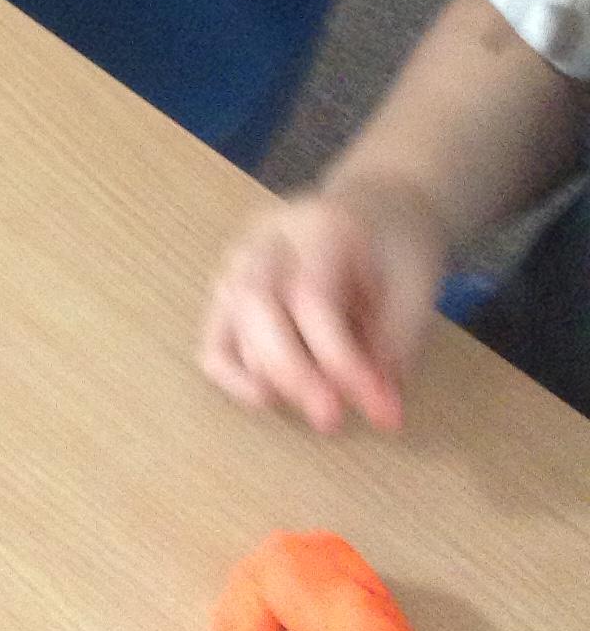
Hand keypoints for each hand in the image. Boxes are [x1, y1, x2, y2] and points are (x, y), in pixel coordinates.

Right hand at [199, 179, 448, 433]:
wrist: (376, 210)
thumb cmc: (398, 250)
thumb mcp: (416, 290)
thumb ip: (396, 346)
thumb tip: (379, 410)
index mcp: (319, 226)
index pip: (312, 296)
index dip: (341, 360)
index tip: (382, 411)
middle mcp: (266, 236)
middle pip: (256, 303)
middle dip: (292, 373)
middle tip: (332, 421)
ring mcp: (238, 260)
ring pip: (229, 320)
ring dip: (270, 377)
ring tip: (322, 408)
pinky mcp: (227, 289)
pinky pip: (213, 339)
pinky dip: (232, 377)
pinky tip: (270, 400)